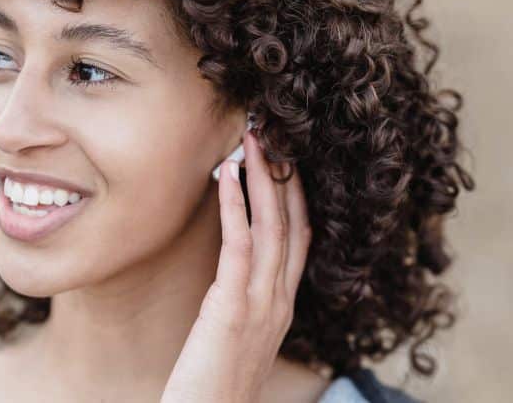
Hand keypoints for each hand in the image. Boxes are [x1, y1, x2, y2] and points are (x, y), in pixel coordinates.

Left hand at [160, 129, 312, 402]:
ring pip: (272, 228)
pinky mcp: (233, 309)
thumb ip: (243, 307)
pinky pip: (239, 247)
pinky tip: (228, 178)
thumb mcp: (238, 342)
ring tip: (251, 141)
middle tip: (271, 134)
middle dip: (284, 176)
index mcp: (283, 307)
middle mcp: (281, 301)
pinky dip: (236, 207)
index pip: (299, 239)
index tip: (286, 160)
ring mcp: (262, 305)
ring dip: (263, 180)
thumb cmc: (213, 389)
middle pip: (292, 224)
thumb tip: (232, 279)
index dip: (296, 196)